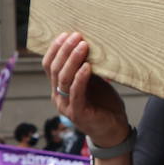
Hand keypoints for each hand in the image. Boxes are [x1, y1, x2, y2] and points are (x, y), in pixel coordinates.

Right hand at [42, 31, 130, 148]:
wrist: (114, 130)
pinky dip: (81, 78)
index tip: (66, 33)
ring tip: (83, 46)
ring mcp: (66, 106)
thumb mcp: (94, 82)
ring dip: (73, 60)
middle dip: (64, 50)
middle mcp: (58, 96)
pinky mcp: (78, 113)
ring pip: (64, 79)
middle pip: (55, 69)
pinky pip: (76, 93)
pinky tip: (87, 67)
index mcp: (59, 88)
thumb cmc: (104, 104)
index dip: (55, 49)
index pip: (49, 65)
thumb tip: (88, 44)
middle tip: (76, 36)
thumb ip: (87, 68)